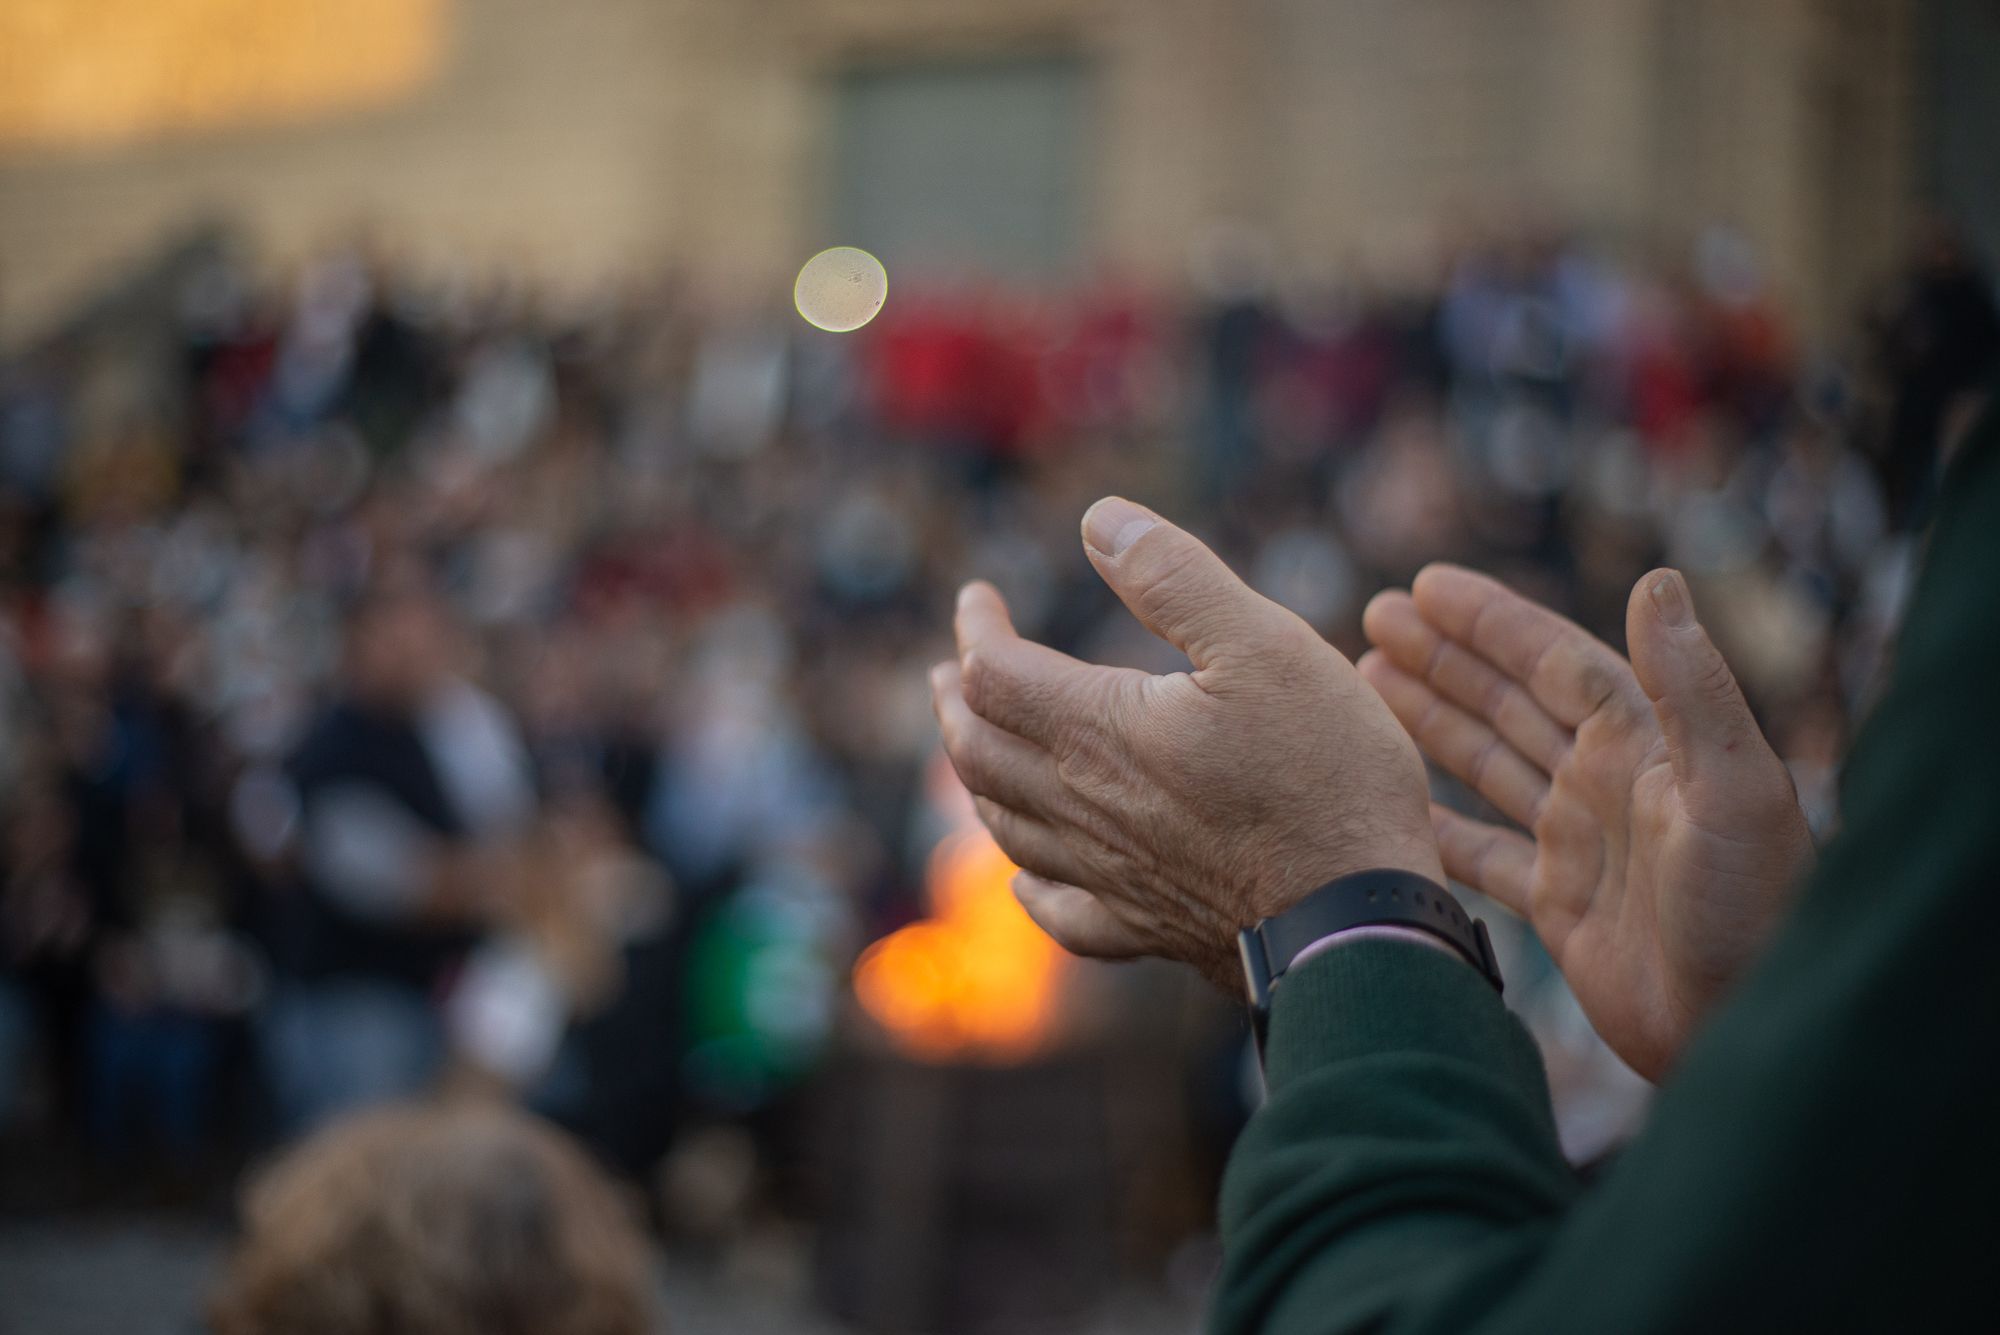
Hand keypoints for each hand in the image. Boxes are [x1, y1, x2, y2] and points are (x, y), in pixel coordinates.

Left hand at [931, 498, 1441, 986]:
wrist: (1357, 922)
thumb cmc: (1324, 774)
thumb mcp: (1264, 643)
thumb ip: (1175, 578)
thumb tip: (1099, 520)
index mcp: (1098, 732)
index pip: (994, 673)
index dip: (975, 628)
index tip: (977, 596)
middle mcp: (1083, 808)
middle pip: (978, 753)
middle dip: (954, 704)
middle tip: (947, 674)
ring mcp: (1108, 876)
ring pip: (1007, 827)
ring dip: (978, 779)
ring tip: (975, 749)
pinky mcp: (1144, 929)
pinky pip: (1060, 911)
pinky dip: (1028, 886)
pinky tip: (1025, 882)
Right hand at [1359, 566, 1813, 1078]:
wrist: (1750, 1026)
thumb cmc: (1756, 905)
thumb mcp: (1732, 785)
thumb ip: (1692, 685)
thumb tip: (1657, 577)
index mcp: (1641, 745)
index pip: (1553, 662)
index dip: (1491, 622)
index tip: (1425, 587)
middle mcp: (1605, 784)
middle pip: (1510, 701)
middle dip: (1445, 657)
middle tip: (1377, 616)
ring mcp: (1580, 845)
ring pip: (1488, 764)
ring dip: (1432, 720)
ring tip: (1370, 680)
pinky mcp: (1561, 908)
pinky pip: (1481, 855)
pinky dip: (1435, 825)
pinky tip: (1391, 803)